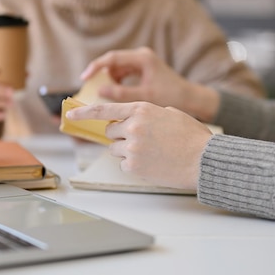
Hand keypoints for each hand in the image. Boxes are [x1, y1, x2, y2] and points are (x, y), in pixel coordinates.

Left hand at [66, 101, 212, 189]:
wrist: (203, 160)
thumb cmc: (192, 137)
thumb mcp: (170, 113)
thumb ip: (147, 113)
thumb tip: (133, 120)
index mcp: (142, 109)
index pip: (105, 109)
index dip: (85, 112)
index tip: (71, 115)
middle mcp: (133, 126)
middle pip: (110, 132)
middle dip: (120, 135)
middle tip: (138, 140)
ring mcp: (131, 147)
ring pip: (116, 149)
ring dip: (127, 151)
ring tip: (151, 153)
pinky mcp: (133, 166)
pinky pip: (123, 164)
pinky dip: (134, 165)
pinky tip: (153, 163)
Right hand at [81, 47, 219, 122]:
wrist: (190, 98)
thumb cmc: (172, 96)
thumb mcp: (145, 97)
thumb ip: (122, 94)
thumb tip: (100, 91)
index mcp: (143, 58)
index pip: (113, 58)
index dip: (96, 67)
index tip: (84, 78)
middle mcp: (141, 57)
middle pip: (113, 62)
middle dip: (100, 74)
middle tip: (88, 87)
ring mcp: (142, 63)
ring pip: (117, 69)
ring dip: (108, 80)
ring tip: (100, 93)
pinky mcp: (142, 71)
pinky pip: (123, 74)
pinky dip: (116, 83)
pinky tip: (113, 95)